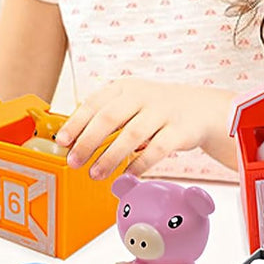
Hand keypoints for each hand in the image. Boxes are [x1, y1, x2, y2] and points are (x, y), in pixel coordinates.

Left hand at [55, 79, 238, 178]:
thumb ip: (105, 117)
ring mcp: (162, 112)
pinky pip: (156, 150)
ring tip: (95, 174)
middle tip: (74, 162)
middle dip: (88, 142)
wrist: (200, 109)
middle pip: (109, 118)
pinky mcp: (180, 131)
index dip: (76, 122)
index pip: (94, 103)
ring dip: (110, 157)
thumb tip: (72, 141)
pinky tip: (126, 176)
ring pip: (131, 135)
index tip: (62, 141)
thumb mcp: (130, 103)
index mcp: (124, 88)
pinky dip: (139, 165)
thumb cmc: (155, 109)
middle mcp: (142, 96)